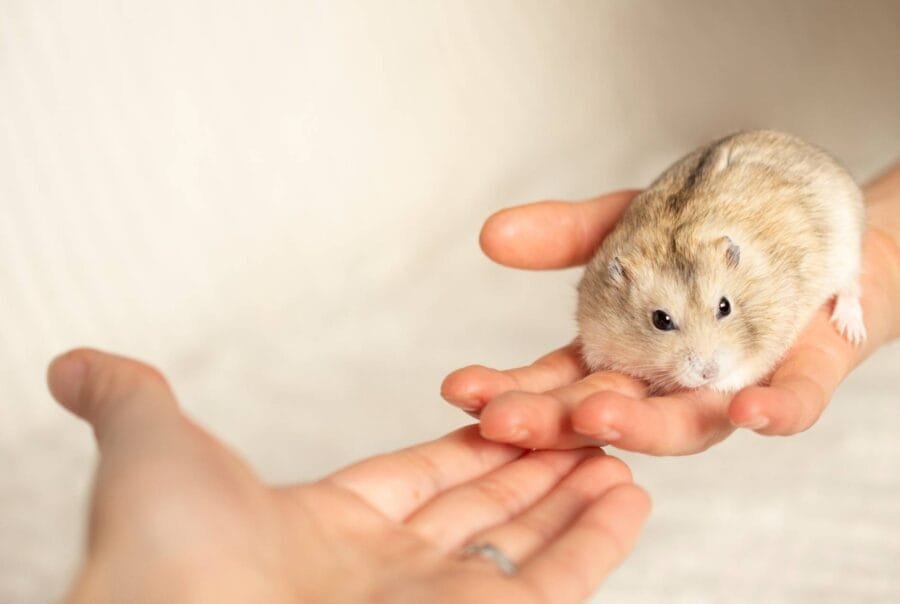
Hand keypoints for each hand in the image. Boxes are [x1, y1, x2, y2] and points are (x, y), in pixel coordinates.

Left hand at [51, 349, 648, 602]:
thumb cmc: (163, 559)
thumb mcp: (153, 451)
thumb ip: (131, 400)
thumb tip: (73, 362)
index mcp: (323, 534)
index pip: (419, 480)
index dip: (468, 445)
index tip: (508, 413)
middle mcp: (385, 578)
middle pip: (483, 510)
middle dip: (537, 464)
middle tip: (586, 421)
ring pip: (528, 542)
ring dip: (577, 496)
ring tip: (624, 447)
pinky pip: (557, 585)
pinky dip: (598, 542)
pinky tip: (631, 492)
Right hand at [442, 174, 899, 454]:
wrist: (811, 224)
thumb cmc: (711, 237)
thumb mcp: (627, 226)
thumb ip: (565, 236)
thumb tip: (489, 236)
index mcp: (622, 354)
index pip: (556, 384)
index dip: (511, 389)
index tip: (460, 388)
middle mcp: (668, 381)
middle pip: (605, 415)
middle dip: (552, 423)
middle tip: (503, 421)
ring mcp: (730, 384)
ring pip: (685, 425)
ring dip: (642, 427)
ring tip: (597, 416)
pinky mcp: (798, 377)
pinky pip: (790, 404)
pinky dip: (772, 412)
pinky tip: (749, 410)